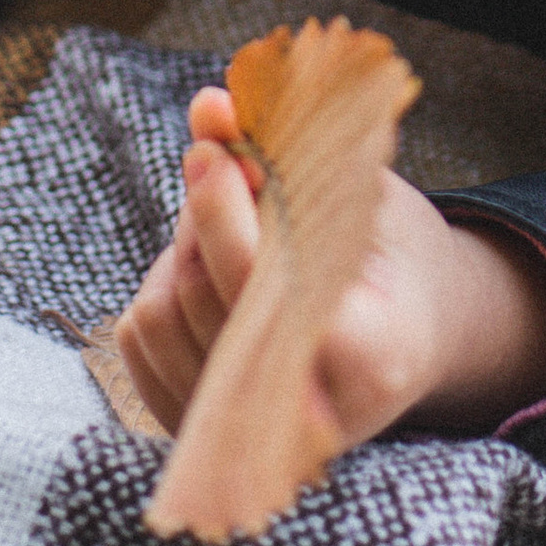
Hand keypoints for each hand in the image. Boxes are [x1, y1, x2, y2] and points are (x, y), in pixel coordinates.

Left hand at [112, 83, 545, 456]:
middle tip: (224, 161)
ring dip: (180, 247)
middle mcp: (309, 420)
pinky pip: (138, 341)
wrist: (407, 333)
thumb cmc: (391, 253)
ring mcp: (249, 437)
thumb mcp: (362, 189)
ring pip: (161, 315)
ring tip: (229, 219)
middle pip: (204, 294)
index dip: (227, 215)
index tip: (213, 150)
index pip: (264, 292)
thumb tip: (208, 108)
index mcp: (373, 357)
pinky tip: (211, 269)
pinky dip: (161, 284)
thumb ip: (288, 152)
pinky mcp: (204, 431)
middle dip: (203, 211)